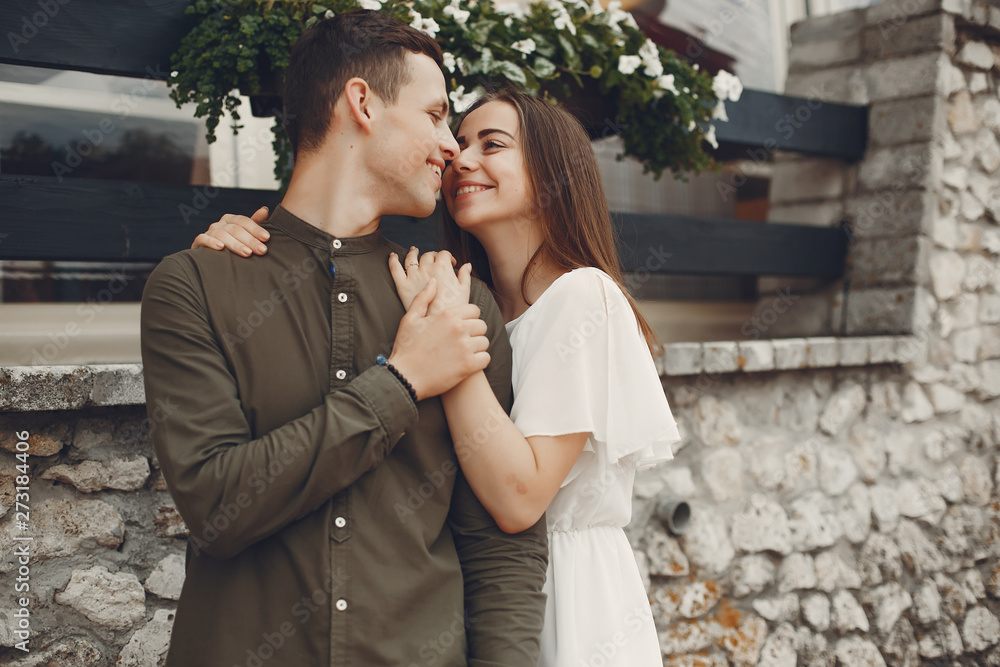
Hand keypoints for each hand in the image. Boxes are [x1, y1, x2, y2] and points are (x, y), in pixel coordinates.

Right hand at [192, 206, 270, 255]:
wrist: (212, 260)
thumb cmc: (234, 245)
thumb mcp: (246, 234)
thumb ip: (255, 223)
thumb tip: (264, 209)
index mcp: (231, 220)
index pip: (244, 221)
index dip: (256, 229)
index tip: (266, 238)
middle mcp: (220, 224)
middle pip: (235, 229)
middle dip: (250, 240)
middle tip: (261, 250)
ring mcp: (209, 232)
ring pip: (222, 235)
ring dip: (235, 244)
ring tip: (247, 253)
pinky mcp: (198, 242)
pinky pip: (203, 239)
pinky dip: (211, 242)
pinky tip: (220, 247)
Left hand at [389, 247, 471, 314]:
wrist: (439, 325)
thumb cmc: (454, 310)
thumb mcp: (464, 292)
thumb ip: (465, 277)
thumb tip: (467, 265)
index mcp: (443, 267)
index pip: (445, 254)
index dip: (449, 257)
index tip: (451, 263)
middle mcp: (427, 267)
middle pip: (429, 255)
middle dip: (433, 256)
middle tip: (435, 261)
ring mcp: (413, 275)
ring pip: (412, 257)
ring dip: (413, 252)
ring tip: (414, 250)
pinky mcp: (402, 285)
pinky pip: (395, 268)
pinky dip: (393, 260)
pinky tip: (393, 256)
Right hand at [389, 279, 489, 399]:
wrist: (404, 377)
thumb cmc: (406, 348)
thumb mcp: (410, 319)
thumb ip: (423, 298)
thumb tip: (434, 281)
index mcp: (447, 315)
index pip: (474, 310)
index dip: (469, 318)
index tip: (461, 327)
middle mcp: (459, 328)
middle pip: (482, 325)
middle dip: (474, 332)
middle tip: (462, 341)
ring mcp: (465, 347)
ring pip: (484, 342)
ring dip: (477, 347)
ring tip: (464, 353)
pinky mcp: (468, 366)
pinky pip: (486, 358)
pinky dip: (479, 362)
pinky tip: (468, 364)